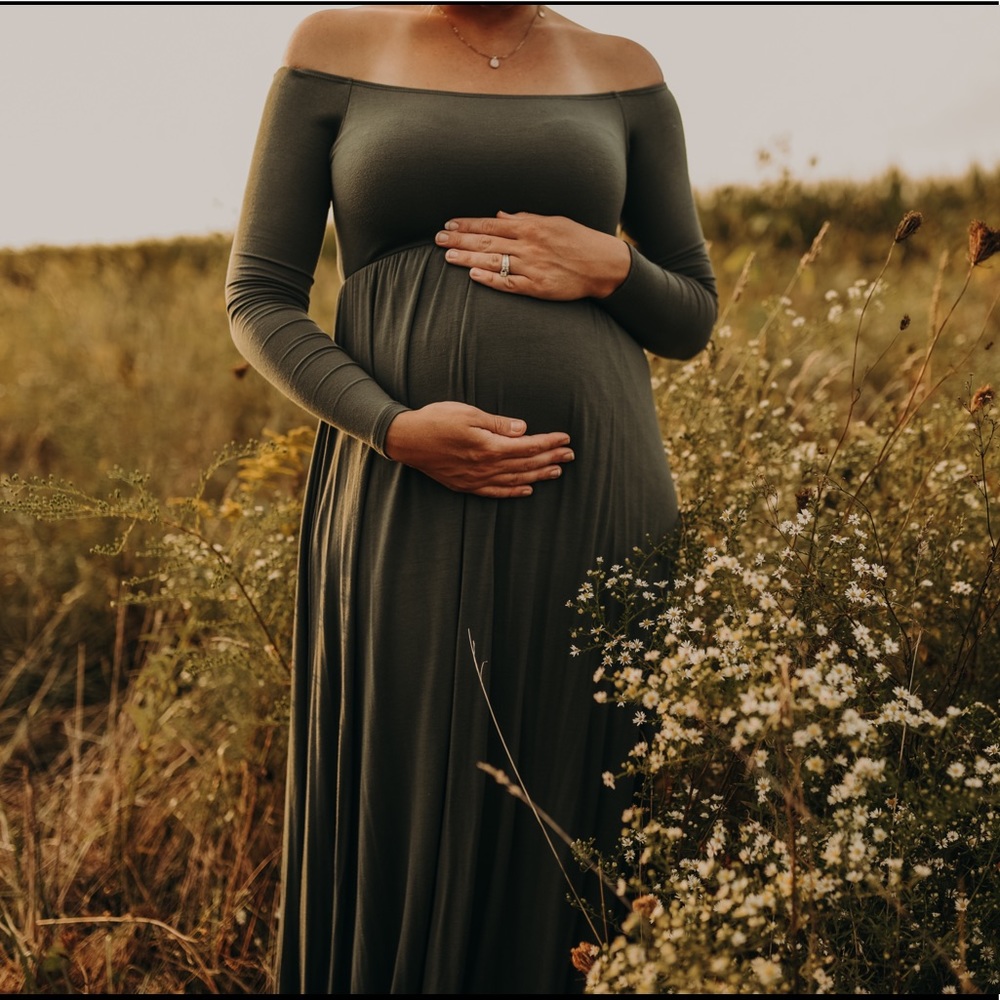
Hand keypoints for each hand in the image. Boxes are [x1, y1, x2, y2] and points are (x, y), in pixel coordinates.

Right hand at [383, 401, 573, 497]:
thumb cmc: (435, 420)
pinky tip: (527, 490)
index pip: (527, 446)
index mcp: (488, 447)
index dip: (549, 443)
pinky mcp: (466, 485)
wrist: (406, 440)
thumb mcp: (468, 413)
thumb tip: (523, 429)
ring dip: (538, 476)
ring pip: (515, 480)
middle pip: (525, 464)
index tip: (565, 438)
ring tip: (557, 471)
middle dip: (550, 458)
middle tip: (570, 455)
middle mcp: (485, 467)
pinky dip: (514, 492)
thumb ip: (497, 423)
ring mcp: (476, 479)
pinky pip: (495, 492)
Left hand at [435, 211, 631, 300]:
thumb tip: (501, 215)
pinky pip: (509, 284)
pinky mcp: (537, 287)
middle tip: (438, 239)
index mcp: (531, 227)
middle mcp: (528, 245)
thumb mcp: (554, 222)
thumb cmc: (579, 241)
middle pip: (486, 242)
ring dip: (468, 259)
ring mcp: (532, 267)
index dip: (468, 224)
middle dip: (460, 240)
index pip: (491, 224)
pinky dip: (490, 280)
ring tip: (448, 256)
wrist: (604, 265)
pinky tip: (472, 277)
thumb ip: (526, 219)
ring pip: (493, 262)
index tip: (449, 224)